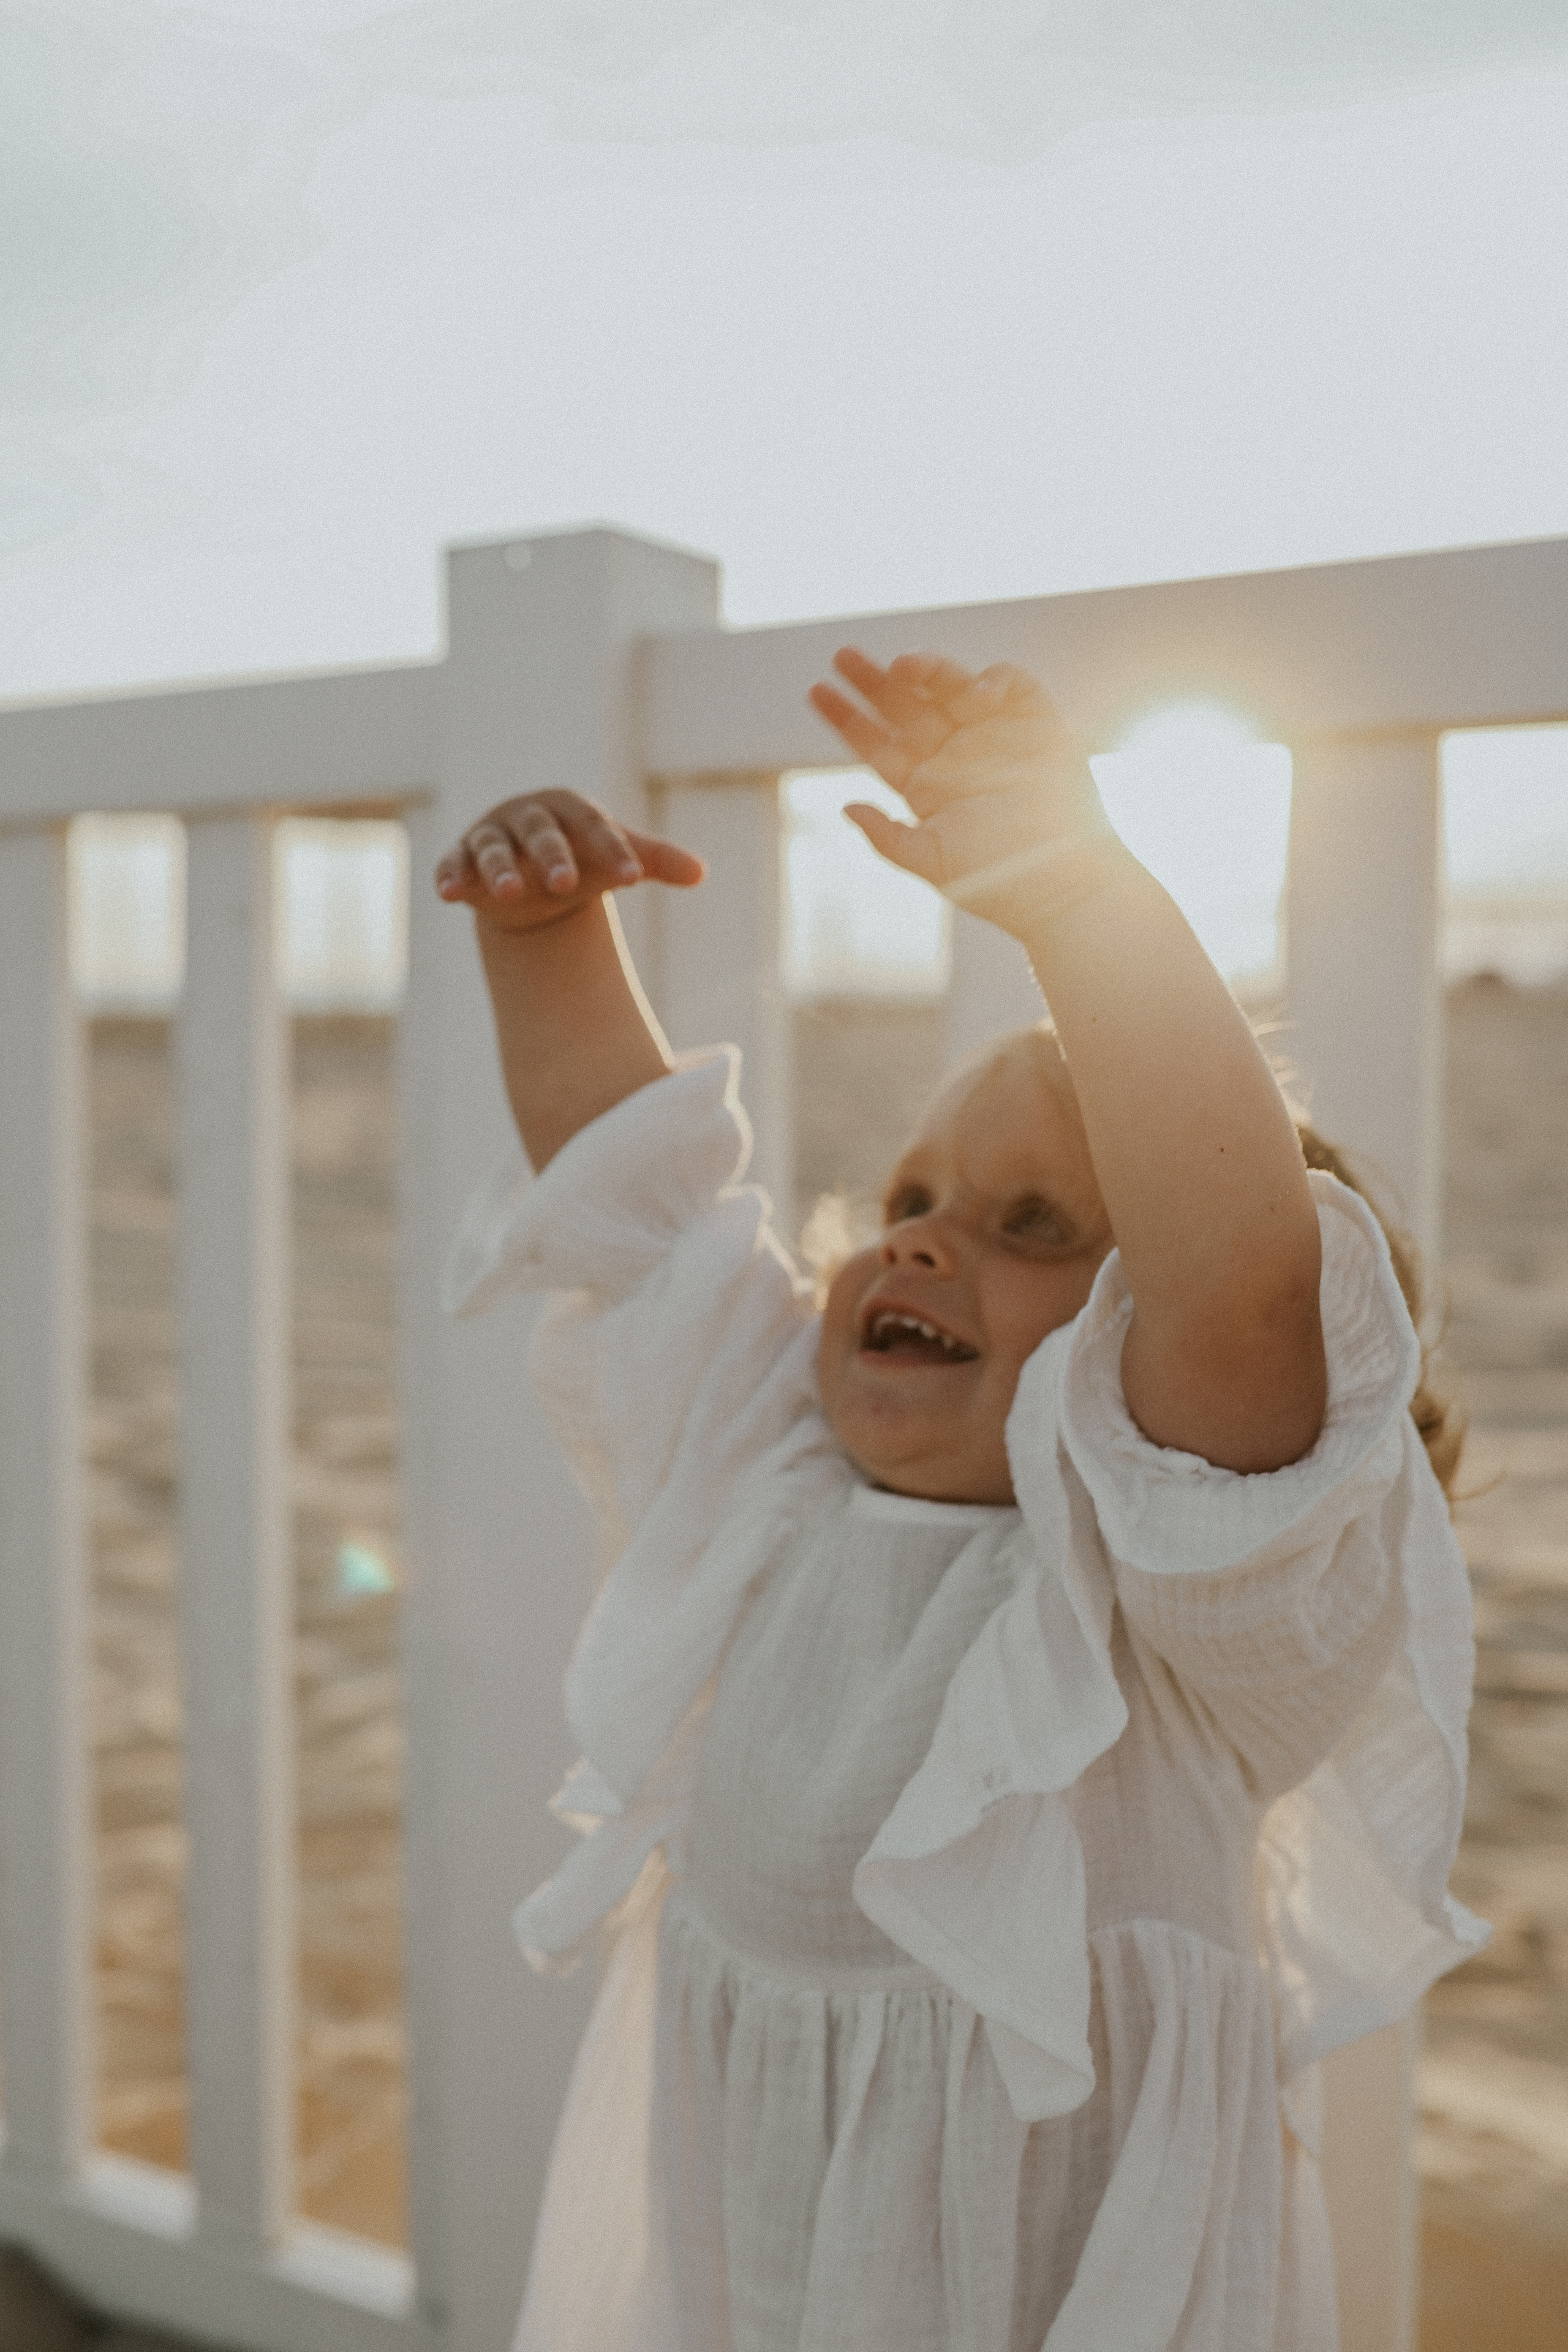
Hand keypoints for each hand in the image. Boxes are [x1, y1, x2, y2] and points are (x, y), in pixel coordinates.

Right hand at [434, 790, 704, 931]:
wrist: (535, 875)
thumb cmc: (583, 858)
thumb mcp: (617, 859)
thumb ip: (655, 861)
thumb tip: (701, 874)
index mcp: (569, 809)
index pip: (594, 826)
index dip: (614, 849)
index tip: (636, 878)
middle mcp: (528, 817)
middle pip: (541, 833)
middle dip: (552, 856)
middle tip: (567, 885)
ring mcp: (491, 837)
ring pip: (493, 849)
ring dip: (499, 869)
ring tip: (510, 893)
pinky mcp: (462, 860)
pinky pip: (453, 865)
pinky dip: (450, 877)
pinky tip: (450, 895)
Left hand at [807, 649, 1108, 929]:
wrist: (1064, 886)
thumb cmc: (999, 883)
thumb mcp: (932, 862)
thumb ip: (887, 837)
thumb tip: (845, 807)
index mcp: (925, 785)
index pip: (876, 742)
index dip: (846, 717)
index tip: (816, 691)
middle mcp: (955, 755)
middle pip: (904, 706)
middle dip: (873, 680)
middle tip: (843, 655)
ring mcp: (993, 736)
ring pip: (951, 688)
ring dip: (926, 671)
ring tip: (904, 666)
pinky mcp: (1037, 725)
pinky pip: (1012, 686)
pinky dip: (995, 681)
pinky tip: (979, 693)